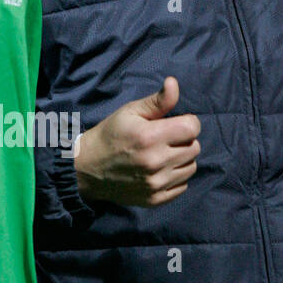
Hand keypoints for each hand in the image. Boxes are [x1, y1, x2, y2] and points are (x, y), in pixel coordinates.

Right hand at [74, 76, 200, 207]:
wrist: (87, 169)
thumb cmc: (110, 135)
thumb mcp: (130, 112)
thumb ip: (157, 100)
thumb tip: (174, 83)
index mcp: (150, 137)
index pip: (192, 128)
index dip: (187, 122)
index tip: (174, 123)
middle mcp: (155, 162)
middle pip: (195, 148)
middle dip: (184, 140)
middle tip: (166, 139)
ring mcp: (156, 184)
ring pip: (191, 168)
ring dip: (182, 159)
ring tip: (164, 155)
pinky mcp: (155, 200)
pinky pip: (182, 186)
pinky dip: (176, 177)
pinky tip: (160, 171)